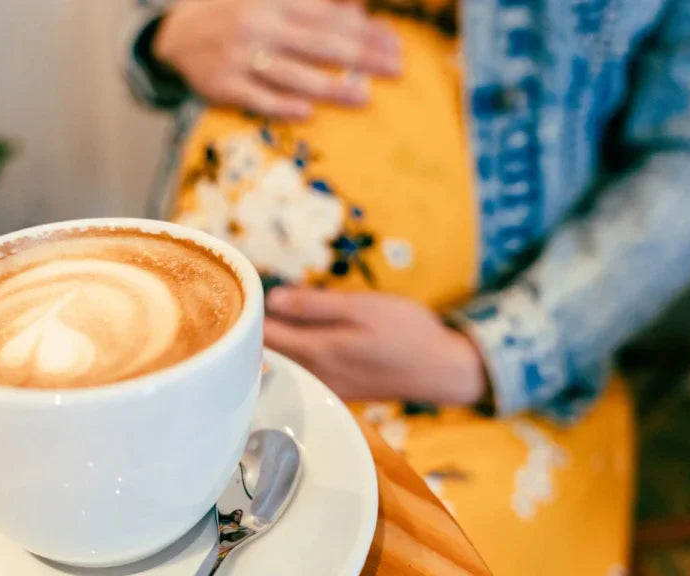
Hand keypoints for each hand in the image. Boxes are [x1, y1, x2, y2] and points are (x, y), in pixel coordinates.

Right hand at [153, 0, 400, 118]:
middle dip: (360, 56)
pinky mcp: (222, 86)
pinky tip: (307, 113)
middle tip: (394, 67)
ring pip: (292, 74)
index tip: (393, 41)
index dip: (362, 29)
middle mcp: (257, 26)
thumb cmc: (232, 16)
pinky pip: (256, 98)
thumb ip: (310, 4)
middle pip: (318, 43)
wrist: (174, 36)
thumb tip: (356, 10)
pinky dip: (280, 106)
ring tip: (364, 97)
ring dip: (331, 86)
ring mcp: (238, 57)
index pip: (326, 16)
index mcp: (271, 1)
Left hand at [264, 287, 487, 404]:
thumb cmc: (407, 331)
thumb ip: (313, 305)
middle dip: (259, 325)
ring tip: (277, 311)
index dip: (250, 310)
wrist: (443, 370)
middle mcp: (314, 376)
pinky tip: (306, 333)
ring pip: (286, 362)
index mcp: (317, 352)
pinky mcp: (337, 390)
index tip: (246, 289)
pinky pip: (303, 370)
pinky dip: (296, 351)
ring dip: (278, 338)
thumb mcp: (362, 307)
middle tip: (253, 296)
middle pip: (269, 352)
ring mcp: (325, 387)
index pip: (262, 336)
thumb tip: (271, 300)